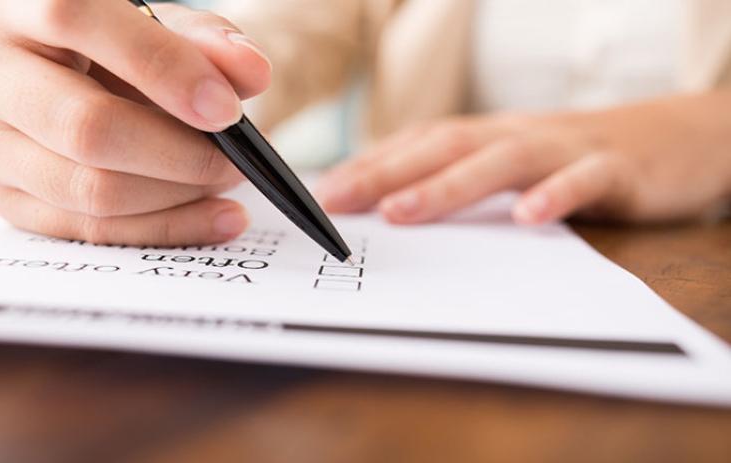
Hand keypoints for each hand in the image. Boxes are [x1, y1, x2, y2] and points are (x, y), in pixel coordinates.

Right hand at [0, 1, 271, 244]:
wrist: (79, 78)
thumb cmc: (125, 46)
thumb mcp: (167, 28)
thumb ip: (209, 42)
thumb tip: (251, 72)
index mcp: (20, 4)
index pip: (78, 19)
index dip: (162, 68)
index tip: (226, 111)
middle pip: (87, 128)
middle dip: (180, 154)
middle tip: (235, 161)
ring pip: (91, 190)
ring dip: (178, 195)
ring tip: (226, 181)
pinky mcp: (6, 198)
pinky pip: (93, 231)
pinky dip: (168, 229)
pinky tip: (218, 216)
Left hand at [316, 105, 730, 224]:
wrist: (677, 137)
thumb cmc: (577, 157)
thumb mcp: (514, 164)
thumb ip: (465, 181)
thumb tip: (396, 206)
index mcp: (491, 135)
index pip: (420, 144)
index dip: (370, 165)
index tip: (323, 194)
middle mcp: (518, 134)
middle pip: (447, 146)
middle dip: (386, 173)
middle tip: (336, 202)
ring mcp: (567, 147)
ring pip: (503, 160)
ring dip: (450, 185)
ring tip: (403, 212)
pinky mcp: (617, 168)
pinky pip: (586, 178)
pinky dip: (556, 195)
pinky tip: (527, 218)